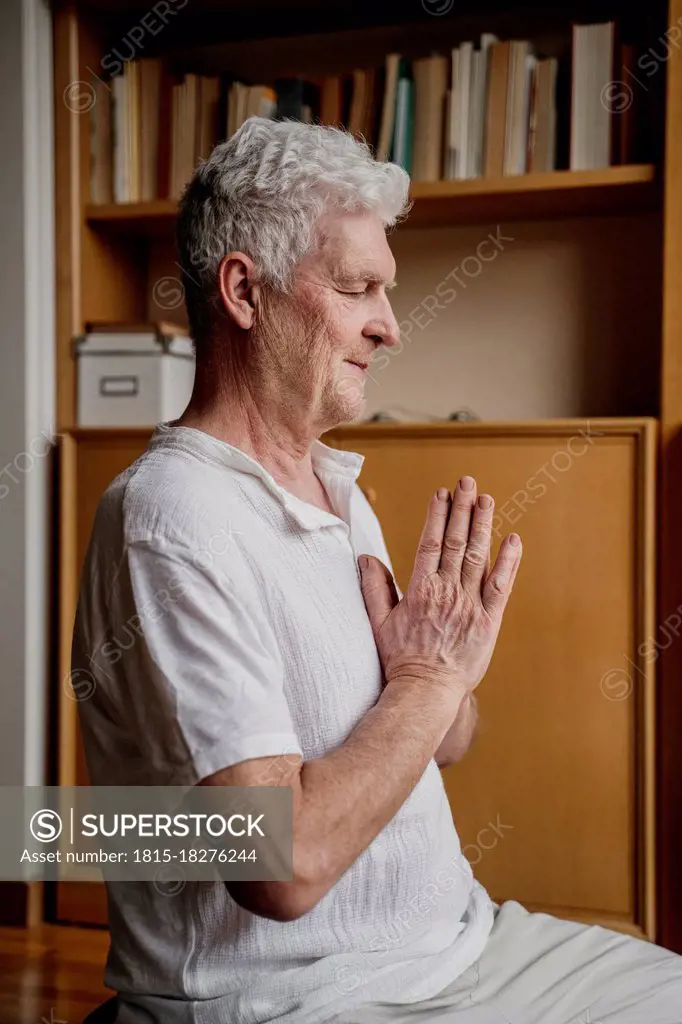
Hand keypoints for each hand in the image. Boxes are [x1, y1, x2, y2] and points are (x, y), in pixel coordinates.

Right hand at [359, 477, 521, 698]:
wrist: (426, 691)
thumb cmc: (400, 659)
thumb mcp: (379, 622)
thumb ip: (374, 588)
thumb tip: (365, 558)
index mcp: (420, 589)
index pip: (430, 542)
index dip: (438, 515)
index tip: (442, 493)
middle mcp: (447, 592)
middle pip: (456, 541)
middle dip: (462, 509)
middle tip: (468, 482)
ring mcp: (470, 605)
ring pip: (478, 556)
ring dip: (483, 525)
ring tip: (486, 499)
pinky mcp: (489, 621)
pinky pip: (501, 586)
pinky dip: (508, 561)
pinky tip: (512, 539)